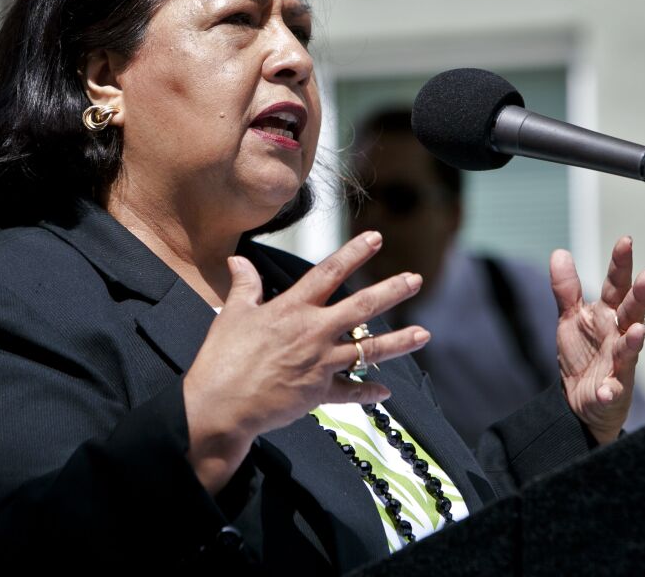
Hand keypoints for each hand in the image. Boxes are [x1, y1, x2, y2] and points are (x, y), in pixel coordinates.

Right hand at [183, 231, 429, 493]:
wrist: (221, 406)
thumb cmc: (222, 359)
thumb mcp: (232, 315)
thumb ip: (244, 285)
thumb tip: (238, 259)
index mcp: (292, 309)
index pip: (329, 273)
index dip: (354, 253)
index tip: (376, 238)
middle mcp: (314, 332)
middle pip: (362, 307)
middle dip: (391, 291)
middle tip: (415, 280)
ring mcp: (321, 363)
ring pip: (369, 350)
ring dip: (399, 341)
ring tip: (423, 334)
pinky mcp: (319, 393)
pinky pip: (351, 392)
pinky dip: (368, 392)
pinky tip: (385, 391)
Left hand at [551, 236, 644, 445]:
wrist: (580, 400)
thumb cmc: (583, 355)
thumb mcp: (571, 318)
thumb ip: (567, 289)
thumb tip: (560, 252)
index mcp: (608, 316)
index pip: (617, 286)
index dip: (621, 264)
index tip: (626, 241)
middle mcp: (618, 336)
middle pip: (632, 313)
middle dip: (641, 296)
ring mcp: (618, 364)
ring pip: (630, 350)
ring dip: (635, 341)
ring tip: (640, 330)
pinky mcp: (611, 392)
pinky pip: (613, 391)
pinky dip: (611, 390)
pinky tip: (607, 390)